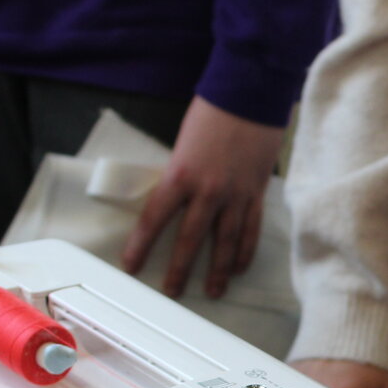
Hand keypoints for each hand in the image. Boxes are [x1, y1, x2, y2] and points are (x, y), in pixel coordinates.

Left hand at [121, 96, 285, 298]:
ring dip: (219, 270)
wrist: (250, 96)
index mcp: (180, 175)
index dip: (141, 245)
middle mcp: (208, 191)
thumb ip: (179, 176)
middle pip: (191, 239)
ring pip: (225, 242)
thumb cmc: (211, 114)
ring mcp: (235, 195)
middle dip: (180, 269)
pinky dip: (245, 251)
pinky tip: (239, 268)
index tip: (131, 265)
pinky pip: (251, 230)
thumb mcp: (183, 145)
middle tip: (172, 291)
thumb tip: (174, 204)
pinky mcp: (256, 193)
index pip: (155, 219)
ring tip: (214, 291)